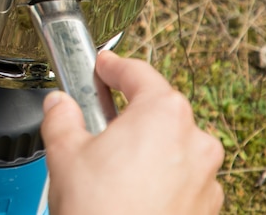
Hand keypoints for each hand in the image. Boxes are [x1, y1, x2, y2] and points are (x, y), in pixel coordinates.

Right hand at [40, 51, 224, 214]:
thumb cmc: (100, 210)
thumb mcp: (64, 151)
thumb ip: (61, 116)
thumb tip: (59, 105)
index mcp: (164, 113)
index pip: (138, 73)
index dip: (113, 66)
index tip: (102, 65)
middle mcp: (195, 141)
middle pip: (159, 110)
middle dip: (128, 112)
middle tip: (97, 119)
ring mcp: (205, 177)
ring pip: (172, 146)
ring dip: (145, 147)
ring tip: (109, 165)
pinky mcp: (206, 207)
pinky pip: (181, 179)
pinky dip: (158, 178)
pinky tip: (128, 191)